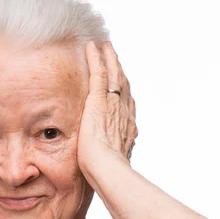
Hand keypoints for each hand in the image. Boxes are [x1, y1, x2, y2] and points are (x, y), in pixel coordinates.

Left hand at [77, 40, 137, 173]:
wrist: (106, 168)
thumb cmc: (105, 172)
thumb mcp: (110, 161)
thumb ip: (110, 156)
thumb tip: (109, 163)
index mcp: (126, 126)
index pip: (125, 103)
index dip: (123, 90)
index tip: (121, 81)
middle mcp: (124, 112)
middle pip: (123, 85)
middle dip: (119, 70)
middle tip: (114, 55)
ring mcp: (113, 104)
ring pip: (114, 75)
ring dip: (110, 59)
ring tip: (105, 46)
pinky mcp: (99, 99)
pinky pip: (99, 74)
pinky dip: (97, 59)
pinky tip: (92, 47)